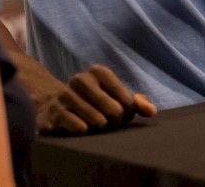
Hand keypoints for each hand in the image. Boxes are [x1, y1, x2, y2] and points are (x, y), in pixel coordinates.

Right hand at [32, 64, 157, 135]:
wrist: (53, 104)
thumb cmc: (92, 101)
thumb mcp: (114, 96)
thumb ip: (135, 102)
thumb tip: (152, 111)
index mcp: (98, 71)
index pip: (127, 100)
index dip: (128, 113)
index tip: (121, 114)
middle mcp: (80, 79)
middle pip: (114, 111)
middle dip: (115, 123)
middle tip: (109, 123)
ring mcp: (64, 96)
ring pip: (97, 122)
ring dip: (100, 130)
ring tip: (95, 126)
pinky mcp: (52, 113)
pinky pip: (79, 129)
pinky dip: (84, 133)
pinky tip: (80, 129)